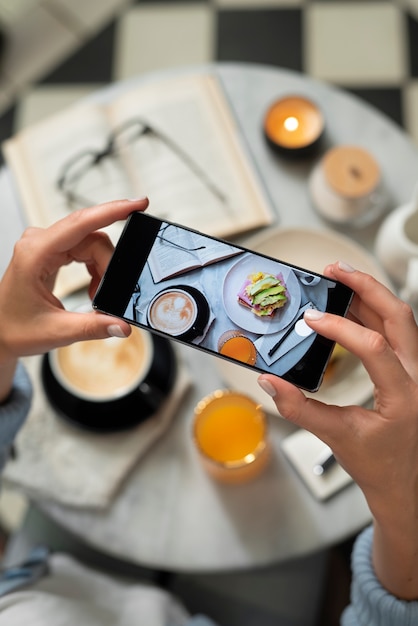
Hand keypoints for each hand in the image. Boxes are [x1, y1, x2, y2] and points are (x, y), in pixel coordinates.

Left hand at [0, 198, 147, 397]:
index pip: (81, 223)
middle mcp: (39, 242)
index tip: (137, 204)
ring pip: (91, 242)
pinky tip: (93, 287)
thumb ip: (94, 327)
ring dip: (102, 268)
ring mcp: (45, 244)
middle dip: (108, 264)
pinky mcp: (52, 250)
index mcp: (35, 253)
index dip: (112, 211)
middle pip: (92, 237)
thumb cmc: (15, 328)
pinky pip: (85, 248)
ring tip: (97, 295)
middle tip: (111, 291)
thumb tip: (123, 325)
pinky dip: (96, 268)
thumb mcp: (57, 331)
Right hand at [258, 261, 417, 598]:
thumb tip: (270, 384)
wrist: (407, 484)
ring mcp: (417, 371)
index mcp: (405, 394)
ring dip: (370, 295)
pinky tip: (351, 307)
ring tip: (339, 280)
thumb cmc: (380, 465)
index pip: (374, 346)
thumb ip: (299, 409)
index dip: (340, 327)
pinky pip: (396, 331)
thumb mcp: (337, 437)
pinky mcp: (410, 370)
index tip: (311, 319)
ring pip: (400, 319)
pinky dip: (373, 312)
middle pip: (399, 314)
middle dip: (365, 286)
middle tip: (334, 271)